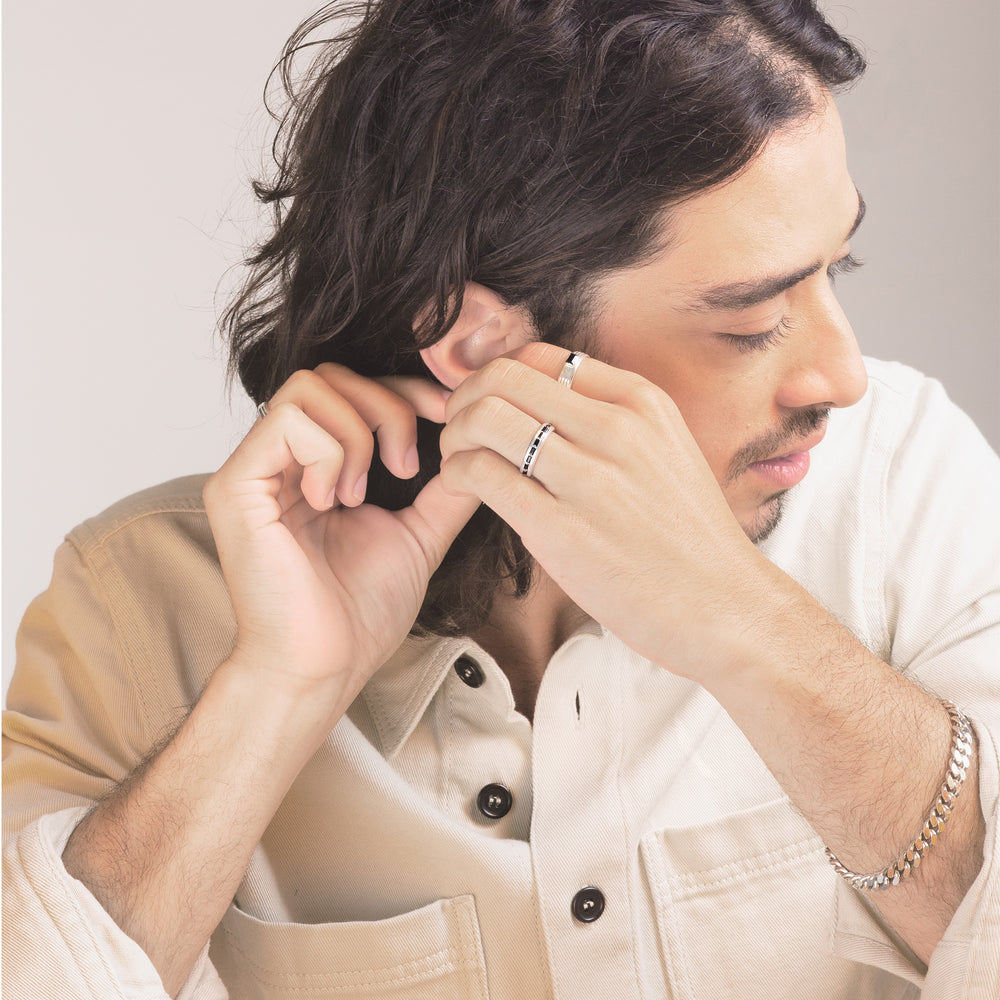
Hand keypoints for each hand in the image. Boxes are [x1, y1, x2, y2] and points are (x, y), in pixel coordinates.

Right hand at [203, 365, 479, 711]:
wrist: (323, 667)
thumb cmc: (360, 612)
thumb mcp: (419, 535)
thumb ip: (446, 490)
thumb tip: (482, 448)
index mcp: (315, 465)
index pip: (355, 388)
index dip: (405, 390)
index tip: (447, 415)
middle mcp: (278, 459)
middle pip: (331, 374)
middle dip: (386, 406)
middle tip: (405, 467)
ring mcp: (253, 469)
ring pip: (310, 387)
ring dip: (357, 433)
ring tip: (361, 494)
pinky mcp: (236, 486)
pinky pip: (288, 422)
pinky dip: (328, 452)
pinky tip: (332, 501)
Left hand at [438, 343, 770, 679]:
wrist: (726, 608)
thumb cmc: (690, 540)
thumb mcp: (665, 452)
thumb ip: (610, 422)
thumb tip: (543, 407)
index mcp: (641, 402)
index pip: (541, 356)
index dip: (498, 375)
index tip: (487, 403)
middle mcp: (615, 427)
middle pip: (504, 376)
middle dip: (464, 396)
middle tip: (457, 427)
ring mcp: (588, 477)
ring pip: (485, 417)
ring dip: (454, 435)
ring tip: (456, 460)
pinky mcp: (560, 528)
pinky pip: (482, 474)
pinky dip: (456, 474)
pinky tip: (462, 488)